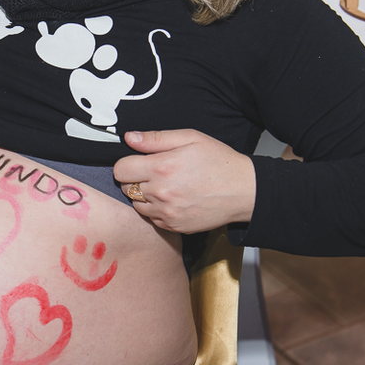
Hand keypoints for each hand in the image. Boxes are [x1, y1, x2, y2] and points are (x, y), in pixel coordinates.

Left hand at [113, 129, 256, 233]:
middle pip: (126, 187)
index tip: (138, 162)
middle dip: (135, 179)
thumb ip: (156, 138)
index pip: (120, 170)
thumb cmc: (220, 162)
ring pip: (136, 205)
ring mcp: (166, 213)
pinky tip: (173, 200)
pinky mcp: (173, 226)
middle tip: (156, 172)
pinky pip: (151, 218)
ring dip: (144, 196)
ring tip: (166, 186)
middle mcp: (160, 193)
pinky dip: (156, 210)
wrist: (244, 191)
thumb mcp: (190, 138)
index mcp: (161, 168)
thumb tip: (130, 138)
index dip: (127, 163)